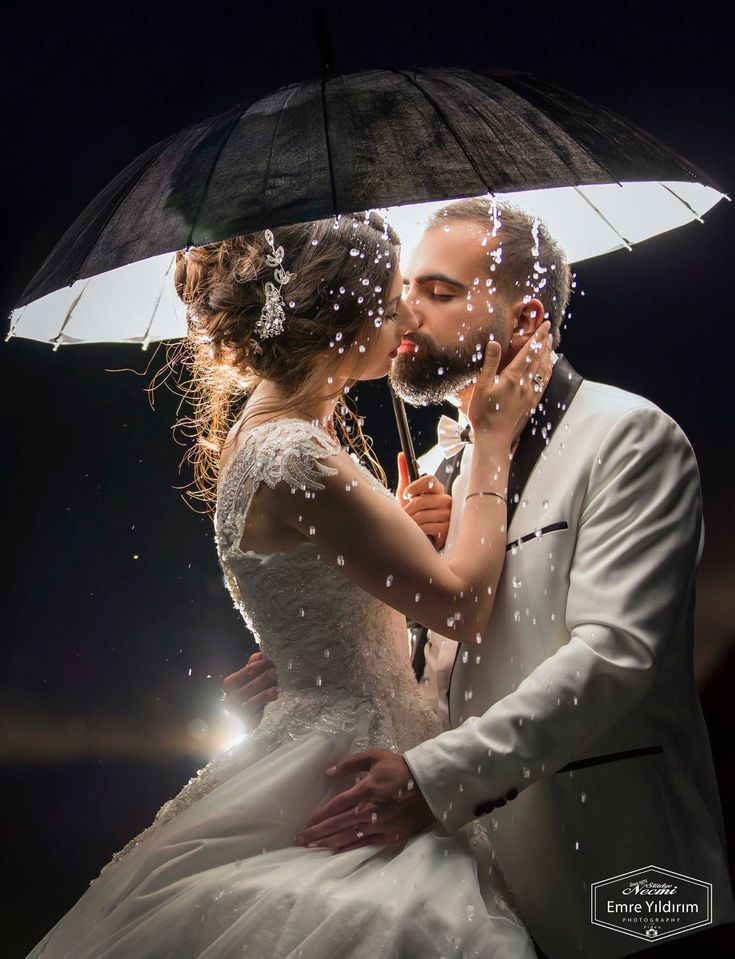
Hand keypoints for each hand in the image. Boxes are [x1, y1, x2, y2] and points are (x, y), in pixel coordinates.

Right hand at [221, 651, 278, 729]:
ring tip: (275, 690)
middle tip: (274, 673)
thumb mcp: (249, 678)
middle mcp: (230, 700)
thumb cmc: (247, 694)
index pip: (244, 673)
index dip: (258, 666)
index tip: (270, 661)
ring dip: (264, 696)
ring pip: (250, 704)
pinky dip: (263, 712)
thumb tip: (261, 655)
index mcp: (230, 684)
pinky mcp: (245, 726)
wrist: (240, 719)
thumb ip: (254, 666)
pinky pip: (254, 719)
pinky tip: (271, 706)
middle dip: (262, 680)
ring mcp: (237, 714)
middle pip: (247, 688)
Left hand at [294, 748, 434, 852]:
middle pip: (338, 824)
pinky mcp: (390, 835)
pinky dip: (349, 847)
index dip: (320, 815)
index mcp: (367, 790)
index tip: (306, 822)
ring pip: (349, 836)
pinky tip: (335, 850)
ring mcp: (381, 825)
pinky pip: (365, 844)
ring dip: (328, 842)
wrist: (429, 785)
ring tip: (311, 847)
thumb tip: (329, 771)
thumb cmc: (400, 768)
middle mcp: (371, 810)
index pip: (337, 805)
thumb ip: (351, 763)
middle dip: (317, 832)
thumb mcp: (376, 756)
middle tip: (299, 839)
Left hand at [396, 452, 451, 548]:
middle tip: (406, 515)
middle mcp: (445, 499)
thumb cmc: (414, 513)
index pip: (430, 479)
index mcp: (437, 489)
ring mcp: (448, 514)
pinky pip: (427, 527)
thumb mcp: (406, 493)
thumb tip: (401, 455)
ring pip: (422, 515)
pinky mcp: (448, 529)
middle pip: (421, 500)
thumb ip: (405, 474)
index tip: (406, 494)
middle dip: (408, 509)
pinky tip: (420, 532)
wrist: (420, 536)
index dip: (415, 486)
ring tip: (412, 524)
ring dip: (411, 522)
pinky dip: (419, 531)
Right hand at [468, 321, 552, 446]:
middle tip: (547, 331)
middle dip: (544, 343)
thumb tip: (493, 342)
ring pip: (544, 371)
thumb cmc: (484, 414)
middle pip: (539, 359)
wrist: (494, 438)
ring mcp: (530, 395)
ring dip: (547, 356)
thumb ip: (489, 363)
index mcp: (513, 377)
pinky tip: (547, 369)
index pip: (529, 352)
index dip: (537, 337)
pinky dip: (547, 372)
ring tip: (549, 346)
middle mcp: (525, 384)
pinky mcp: (532, 404)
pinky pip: (544, 383)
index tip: (544, 325)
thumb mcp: (481, 387)